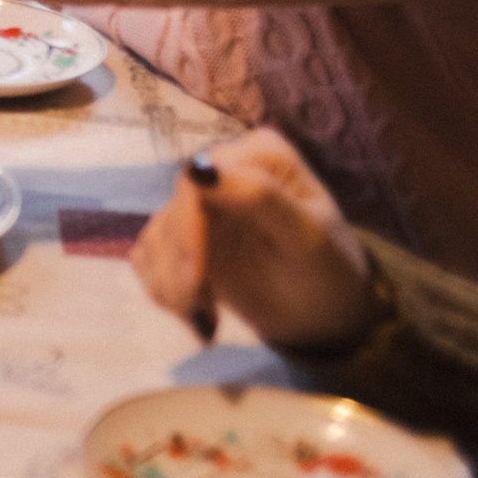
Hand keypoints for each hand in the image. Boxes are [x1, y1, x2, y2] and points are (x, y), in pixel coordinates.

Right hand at [131, 129, 383, 352]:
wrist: (327, 318)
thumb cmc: (330, 274)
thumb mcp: (308, 237)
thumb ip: (259, 196)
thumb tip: (198, 169)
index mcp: (258, 157)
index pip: (198, 180)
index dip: (188, 227)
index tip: (196, 281)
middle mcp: (222, 171)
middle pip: (172, 211)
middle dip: (177, 264)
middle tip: (196, 308)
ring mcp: (199, 205)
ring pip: (156, 237)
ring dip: (171, 285)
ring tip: (205, 320)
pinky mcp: (183, 237)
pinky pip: (148, 255)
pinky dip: (163, 289)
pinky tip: (197, 313)